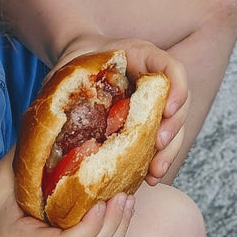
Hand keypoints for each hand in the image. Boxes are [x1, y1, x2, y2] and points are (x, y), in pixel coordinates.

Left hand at [52, 35, 189, 184]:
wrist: (77, 68)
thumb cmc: (75, 63)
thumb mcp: (69, 67)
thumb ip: (69, 83)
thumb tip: (57, 113)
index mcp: (143, 57)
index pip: (171, 69)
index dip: (176, 89)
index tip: (167, 110)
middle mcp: (156, 81)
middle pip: (179, 105)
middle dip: (173, 129)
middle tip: (159, 147)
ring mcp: (155, 105)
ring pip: (174, 128)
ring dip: (168, 152)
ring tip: (155, 173)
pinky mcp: (147, 126)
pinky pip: (159, 144)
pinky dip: (157, 161)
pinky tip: (149, 178)